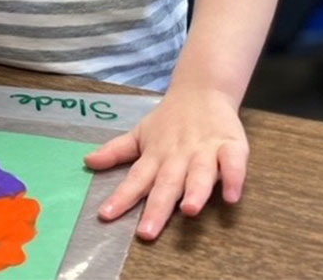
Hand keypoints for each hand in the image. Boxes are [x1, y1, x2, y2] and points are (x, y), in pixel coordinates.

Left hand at [83, 87, 247, 240]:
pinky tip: (232, 196)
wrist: (202, 90)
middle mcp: (179, 156)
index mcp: (156, 155)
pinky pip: (234, 163)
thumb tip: (88, 161)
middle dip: (157, 208)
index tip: (105, 215)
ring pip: (200, 173)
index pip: (136, 179)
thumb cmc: (169, 121)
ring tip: (190, 210)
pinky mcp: (230, 145)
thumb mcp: (140, 134)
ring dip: (196, 191)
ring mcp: (205, 150)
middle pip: (167, 183)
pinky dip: (235, 178)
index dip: (121, 197)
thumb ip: (116, 151)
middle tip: (147, 232)